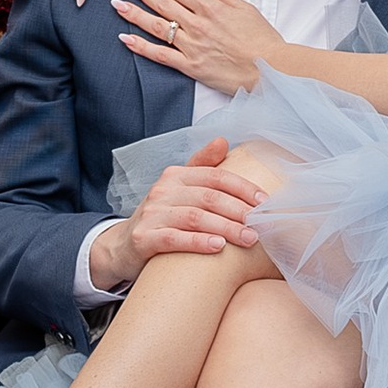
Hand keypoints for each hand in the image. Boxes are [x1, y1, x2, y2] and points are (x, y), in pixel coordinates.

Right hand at [86, 139, 270, 292]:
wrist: (122, 246)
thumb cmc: (162, 218)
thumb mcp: (180, 190)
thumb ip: (202, 166)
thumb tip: (223, 141)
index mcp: (176, 175)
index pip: (216, 176)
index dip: (243, 188)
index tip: (265, 202)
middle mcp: (162, 190)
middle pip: (208, 197)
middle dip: (239, 211)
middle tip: (260, 226)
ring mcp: (151, 214)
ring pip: (195, 217)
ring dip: (226, 228)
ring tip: (248, 239)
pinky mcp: (143, 238)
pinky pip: (174, 239)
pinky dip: (198, 242)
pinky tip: (218, 247)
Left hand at [116, 0, 288, 94]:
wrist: (272, 68)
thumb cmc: (261, 39)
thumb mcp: (243, 7)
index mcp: (210, 7)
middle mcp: (197, 24)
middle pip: (162, 3)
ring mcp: (192, 46)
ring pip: (157, 26)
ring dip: (135, 14)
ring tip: (117, 5)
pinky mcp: (191, 66)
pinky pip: (161, 55)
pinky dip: (141, 47)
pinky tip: (126, 39)